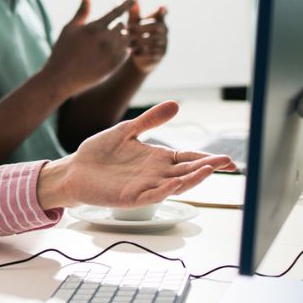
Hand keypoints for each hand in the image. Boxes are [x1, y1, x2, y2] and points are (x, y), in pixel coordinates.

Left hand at [35, 101, 234, 209]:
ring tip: (208, 170)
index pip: (188, 159)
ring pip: (175, 185)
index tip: (228, 159)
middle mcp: (156, 174)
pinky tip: (175, 183)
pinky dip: (164, 190)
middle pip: (187, 172)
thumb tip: (175, 105)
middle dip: (208, 168)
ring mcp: (145, 187)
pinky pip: (152, 195)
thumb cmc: (100, 152)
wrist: (74, 168)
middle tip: (228, 163)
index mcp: (157, 159)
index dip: (208, 159)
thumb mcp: (128, 130)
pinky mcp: (130, 197)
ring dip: (192, 179)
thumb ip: (151, 120)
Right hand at [43, 0, 135, 95]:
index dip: (126, 3)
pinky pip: (127, 51)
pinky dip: (122, 48)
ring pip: (126, 38)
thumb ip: (81, 11)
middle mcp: (105, 40)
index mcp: (94, 28)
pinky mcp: (115, 65)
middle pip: (122, 26)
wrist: (61, 78)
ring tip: (108, 42)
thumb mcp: (69, 28)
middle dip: (116, 26)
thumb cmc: (63, 50)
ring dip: (120, 37)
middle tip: (106, 32)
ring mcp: (111, 53)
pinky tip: (111, 51)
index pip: (116, 11)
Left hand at [126, 4, 167, 76]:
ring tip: (128, 42)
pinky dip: (141, 52)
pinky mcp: (160, 56)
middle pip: (156, 26)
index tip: (162, 6)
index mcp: (158, 21)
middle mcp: (164, 32)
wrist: (138, 57)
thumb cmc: (136, 35)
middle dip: (141, 28)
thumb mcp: (134, 22)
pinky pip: (152, 53)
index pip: (162, 14)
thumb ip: (134, 10)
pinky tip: (132, 52)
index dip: (162, 11)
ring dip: (139, 41)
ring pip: (153, 41)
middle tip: (128, 29)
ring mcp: (164, 44)